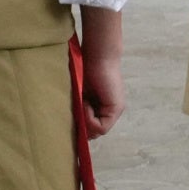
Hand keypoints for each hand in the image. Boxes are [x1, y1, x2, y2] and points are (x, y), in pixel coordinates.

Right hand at [74, 9, 125, 141]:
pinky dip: (89, 118)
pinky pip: (101, 127)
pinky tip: (86, 103)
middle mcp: (111, 111)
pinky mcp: (116, 108)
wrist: (96, 55)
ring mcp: (115, 110)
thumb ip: (79, 110)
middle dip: (83, 126)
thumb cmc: (83, 70)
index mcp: (102, 107)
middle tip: (76, 109)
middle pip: (95, 133)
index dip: (81, 127)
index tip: (72, 113)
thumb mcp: (78, 95)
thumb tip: (74, 130)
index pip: (92, 129)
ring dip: (85, 120)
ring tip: (81, 103)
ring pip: (98, 131)